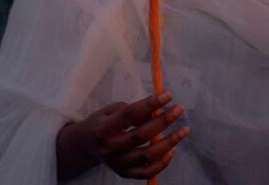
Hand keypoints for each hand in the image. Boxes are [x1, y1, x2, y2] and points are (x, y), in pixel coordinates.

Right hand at [55, 91, 188, 180]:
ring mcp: (116, 163)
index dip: (150, 104)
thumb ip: (133, 110)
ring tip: (183, 130)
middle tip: (179, 109)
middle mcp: (109, 148)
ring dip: (168, 142)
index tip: (168, 95)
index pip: (130, 115)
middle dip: (163, 121)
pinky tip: (172, 150)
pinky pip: (146, 172)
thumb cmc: (103, 123)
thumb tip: (158, 109)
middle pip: (140, 135)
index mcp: (103, 128)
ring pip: (147, 156)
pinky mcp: (124, 173)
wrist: (85, 146)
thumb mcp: (112, 111)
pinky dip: (162, 163)